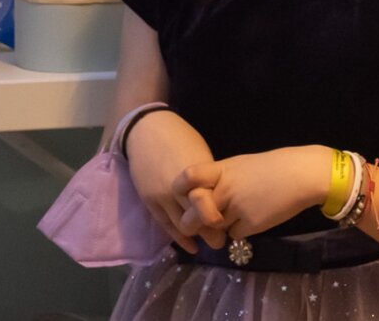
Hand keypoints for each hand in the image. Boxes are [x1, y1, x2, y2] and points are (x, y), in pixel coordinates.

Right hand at [125, 111, 225, 251]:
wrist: (147, 131)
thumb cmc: (181, 139)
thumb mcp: (201, 155)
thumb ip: (208, 179)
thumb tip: (222, 197)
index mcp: (194, 175)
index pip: (210, 204)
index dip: (221, 217)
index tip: (232, 224)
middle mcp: (178, 189)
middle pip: (197, 219)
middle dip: (212, 233)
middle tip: (223, 241)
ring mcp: (162, 197)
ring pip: (181, 225)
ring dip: (197, 236)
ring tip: (211, 244)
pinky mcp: (150, 202)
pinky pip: (165, 225)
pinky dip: (179, 238)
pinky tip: (191, 247)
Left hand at [173, 146, 330, 239]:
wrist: (300, 175)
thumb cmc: (271, 167)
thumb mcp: (240, 166)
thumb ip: (220, 180)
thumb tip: (204, 198)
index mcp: (222, 170)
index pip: (188, 178)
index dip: (180, 189)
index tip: (184, 195)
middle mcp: (225, 190)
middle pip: (193, 216)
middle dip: (193, 224)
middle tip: (198, 224)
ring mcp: (237, 208)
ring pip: (214, 229)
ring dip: (220, 227)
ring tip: (234, 216)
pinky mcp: (250, 225)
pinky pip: (234, 235)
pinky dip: (240, 230)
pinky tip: (253, 218)